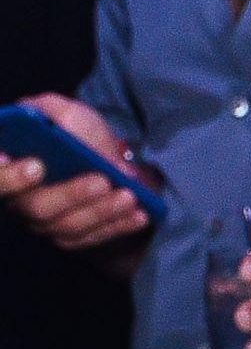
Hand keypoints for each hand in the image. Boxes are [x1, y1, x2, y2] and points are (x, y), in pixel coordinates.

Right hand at [0, 94, 155, 253]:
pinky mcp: (72, 237)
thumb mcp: (65, 114)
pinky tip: (140, 215)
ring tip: (130, 195)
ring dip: (102, 211)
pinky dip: (118, 226)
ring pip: (68, 226)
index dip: (10, 177)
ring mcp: (45, 223)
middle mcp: (20, 202)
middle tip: (102, 181)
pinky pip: (93, 237)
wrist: (105, 155)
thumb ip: (47, 110)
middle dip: (72, 194)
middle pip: (36, 208)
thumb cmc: (79, 135)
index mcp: (10, 169)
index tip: (36, 165)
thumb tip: (34, 115)